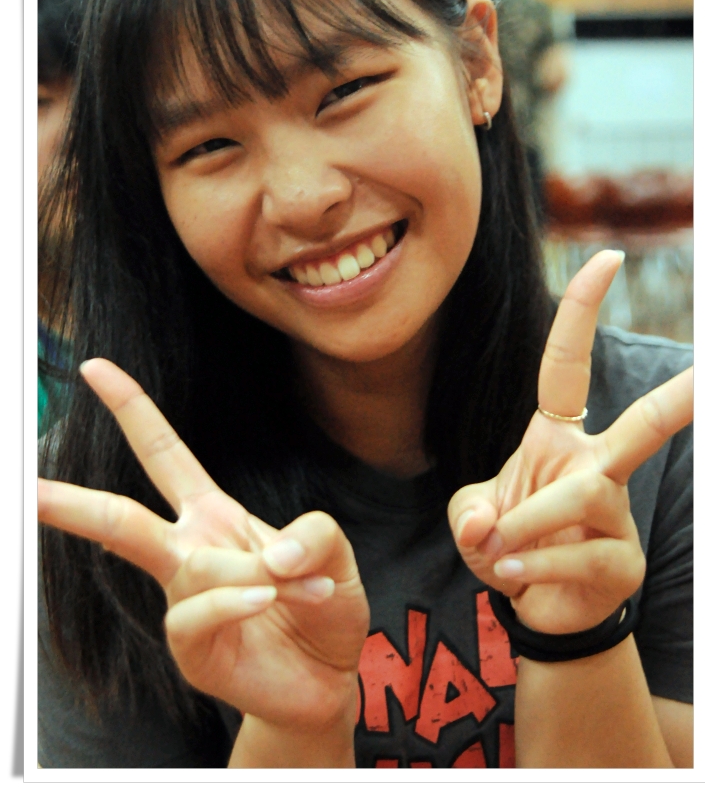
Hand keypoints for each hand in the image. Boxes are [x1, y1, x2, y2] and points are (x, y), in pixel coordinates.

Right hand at [38, 359, 369, 731]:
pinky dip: (237, 599)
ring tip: (297, 588)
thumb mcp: (333, 551)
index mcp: (212, 514)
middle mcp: (189, 551)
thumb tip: (271, 552)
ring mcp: (184, 601)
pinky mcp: (191, 647)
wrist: (330, 677)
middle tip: (28, 489)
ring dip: (252, 571)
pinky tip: (264, 601)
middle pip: (120, 519)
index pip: (163, 453)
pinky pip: (197, 611)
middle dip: (70, 502)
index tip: (95, 368)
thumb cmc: (322, 605)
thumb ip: (313, 534)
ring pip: (189, 565)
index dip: (132, 408)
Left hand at [448, 250, 692, 634]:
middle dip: (682, 398)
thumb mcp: (473, 518)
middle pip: (644, 426)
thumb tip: (487, 528)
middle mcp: (597, 466)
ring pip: (576, 498)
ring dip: (523, 524)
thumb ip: (469, 514)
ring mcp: (617, 515)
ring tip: (497, 550)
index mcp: (558, 437)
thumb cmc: (509, 544)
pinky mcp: (623, 562)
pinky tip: (513, 577)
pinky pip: (570, 554)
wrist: (535, 607)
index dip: (582, 311)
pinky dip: (527, 566)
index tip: (606, 258)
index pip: (567, 365)